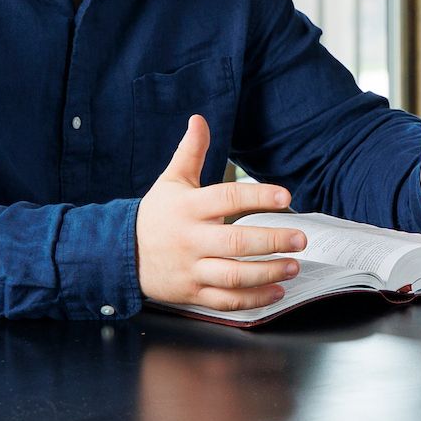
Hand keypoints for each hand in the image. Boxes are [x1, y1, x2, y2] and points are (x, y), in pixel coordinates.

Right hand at [135, 115, 306, 310]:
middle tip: (300, 239)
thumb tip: (199, 119)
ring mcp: (191, 269)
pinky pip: (226, 301)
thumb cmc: (155, 215)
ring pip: (234, 276)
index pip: (226, 198)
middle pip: (235, 242)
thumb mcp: (171, 180)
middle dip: (271, 241)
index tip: (285, 197)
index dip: (257, 197)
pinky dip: (253, 300)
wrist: (120, 253)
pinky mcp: (192, 293)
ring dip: (267, 273)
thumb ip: (190, 151)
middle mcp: (191, 239)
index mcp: (188, 207)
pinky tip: (276, 292)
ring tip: (293, 266)